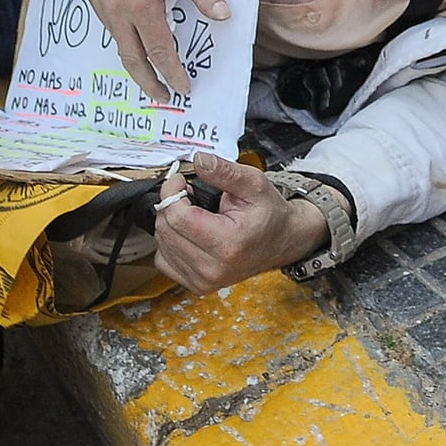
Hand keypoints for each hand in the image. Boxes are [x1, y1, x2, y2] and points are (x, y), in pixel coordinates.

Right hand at [82, 0, 229, 103]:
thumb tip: (224, 16)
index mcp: (142, 4)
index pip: (159, 51)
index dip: (172, 73)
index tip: (183, 88)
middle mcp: (117, 10)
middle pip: (132, 60)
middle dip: (149, 84)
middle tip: (164, 98)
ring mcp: (102, 4)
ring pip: (119, 45)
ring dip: (136, 64)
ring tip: (153, 75)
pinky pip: (111, 28)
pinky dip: (126, 42)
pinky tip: (138, 42)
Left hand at [152, 153, 328, 292]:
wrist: (282, 240)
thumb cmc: (269, 214)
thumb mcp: (254, 183)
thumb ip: (224, 171)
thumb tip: (198, 160)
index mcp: (228, 243)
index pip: (178, 217)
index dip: (172, 191)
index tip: (180, 180)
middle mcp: (213, 268)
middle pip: (166, 230)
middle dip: (171, 205)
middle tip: (189, 194)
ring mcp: (204, 280)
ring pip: (162, 244)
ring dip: (171, 222)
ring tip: (194, 213)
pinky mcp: (196, 285)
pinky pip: (164, 260)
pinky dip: (170, 242)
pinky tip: (188, 232)